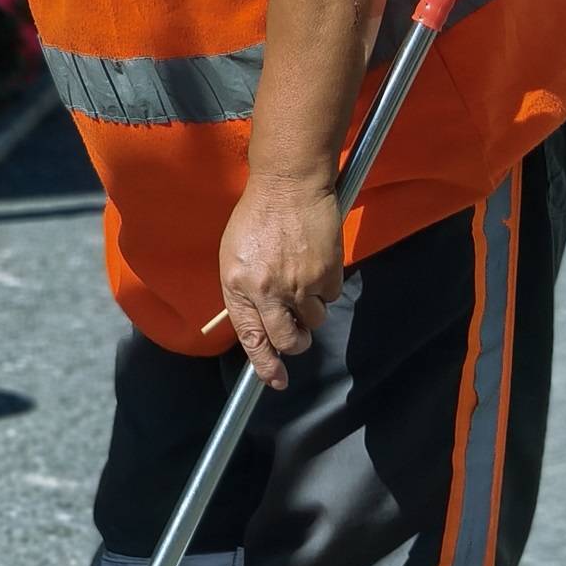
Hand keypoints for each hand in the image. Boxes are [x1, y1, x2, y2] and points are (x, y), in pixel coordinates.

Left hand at [215, 176, 343, 389]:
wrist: (289, 184)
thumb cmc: (257, 216)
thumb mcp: (234, 255)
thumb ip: (244, 292)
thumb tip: (259, 323)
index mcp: (239, 285)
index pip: (252, 338)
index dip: (265, 365)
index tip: (275, 381)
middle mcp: (268, 290)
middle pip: (288, 340)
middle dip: (294, 344)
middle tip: (297, 335)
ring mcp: (300, 283)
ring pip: (314, 320)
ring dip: (311, 310)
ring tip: (303, 280)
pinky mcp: (327, 273)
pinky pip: (331, 296)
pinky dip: (326, 287)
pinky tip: (316, 263)